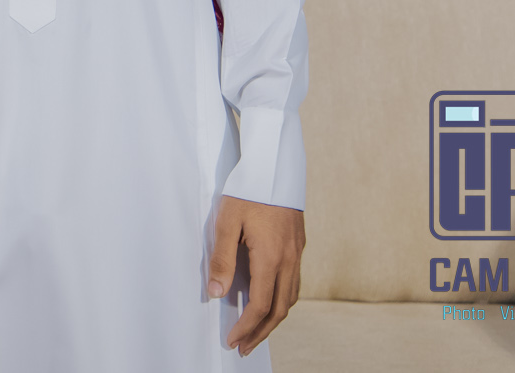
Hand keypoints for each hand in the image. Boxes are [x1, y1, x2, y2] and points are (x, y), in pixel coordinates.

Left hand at [208, 196, 304, 355]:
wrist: (274, 166)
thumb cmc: (246, 191)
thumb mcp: (226, 222)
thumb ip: (222, 259)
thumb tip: (216, 293)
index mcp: (271, 257)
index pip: (261, 304)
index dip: (247, 326)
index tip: (233, 340)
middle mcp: (289, 260)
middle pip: (280, 309)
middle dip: (261, 331)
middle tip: (244, 347)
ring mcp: (296, 253)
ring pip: (291, 297)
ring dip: (274, 318)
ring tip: (256, 330)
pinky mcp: (298, 245)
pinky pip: (294, 283)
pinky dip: (282, 299)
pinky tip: (270, 300)